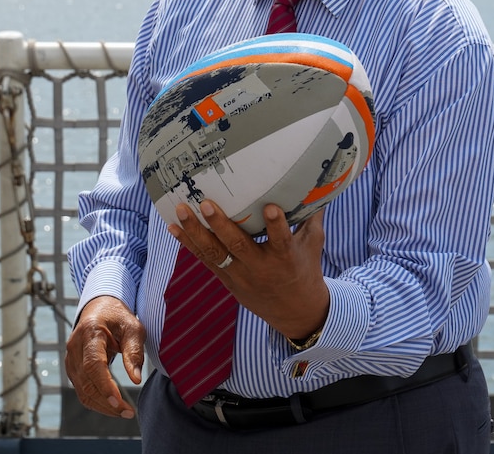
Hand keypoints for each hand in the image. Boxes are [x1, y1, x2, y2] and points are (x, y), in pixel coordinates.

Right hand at [64, 295, 144, 418]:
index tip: (119, 402)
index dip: (105, 385)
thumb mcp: (133, 328)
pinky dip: (96, 401)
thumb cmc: (119, 318)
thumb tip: (136, 379)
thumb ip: (134, 351)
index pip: (93, 364)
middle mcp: (75, 346)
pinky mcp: (72, 368)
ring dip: (102, 405)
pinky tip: (112, 406)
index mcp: (90, 332)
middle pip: (87, 382)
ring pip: (82, 390)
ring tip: (124, 412)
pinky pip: (81, 390)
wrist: (99, 308)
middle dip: (107, 402)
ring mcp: (70, 358)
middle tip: (128, 413)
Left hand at [169, 199, 328, 339]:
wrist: (296, 312)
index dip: (276, 225)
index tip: (271, 207)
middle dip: (220, 225)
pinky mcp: (227, 279)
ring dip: (195, 232)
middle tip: (207, 203)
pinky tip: (173, 227)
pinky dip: (188, 244)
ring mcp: (240, 275)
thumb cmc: (306, 269)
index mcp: (285, 257)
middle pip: (238, 246)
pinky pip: (205, 261)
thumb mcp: (313, 244)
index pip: (282, 240)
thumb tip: (319, 180)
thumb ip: (311, 215)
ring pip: (215, 254)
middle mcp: (261, 267)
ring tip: (181, 210)